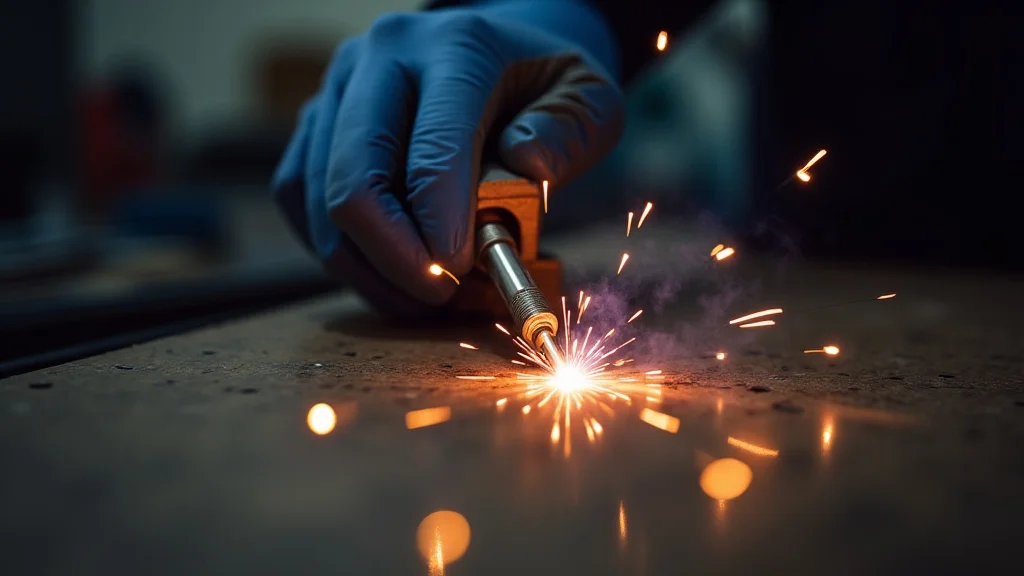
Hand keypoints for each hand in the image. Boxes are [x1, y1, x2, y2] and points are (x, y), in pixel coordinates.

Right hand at [273, 0, 624, 315]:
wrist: (495, 52)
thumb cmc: (543, 86)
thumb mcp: (590, 97)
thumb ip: (571, 130)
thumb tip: (525, 166)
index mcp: (454, 49)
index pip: (433, 149)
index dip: (441, 226)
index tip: (463, 271)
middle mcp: (380, 61)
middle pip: (354, 181)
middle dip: (397, 259)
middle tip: (441, 294)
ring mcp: (336, 92)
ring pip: (318, 203)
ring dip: (369, 268)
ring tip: (424, 294)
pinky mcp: (312, 128)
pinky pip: (300, 202)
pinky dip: (341, 252)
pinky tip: (390, 273)